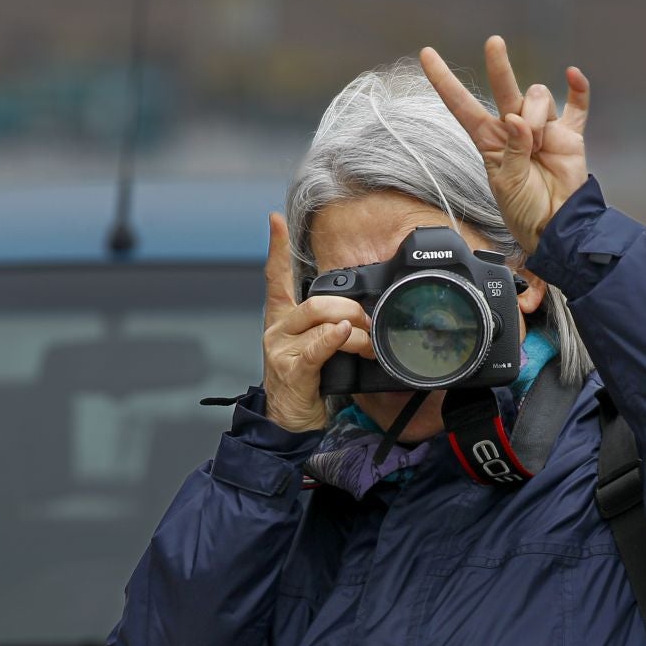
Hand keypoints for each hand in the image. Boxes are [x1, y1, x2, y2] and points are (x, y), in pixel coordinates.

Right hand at [260, 211, 374, 431]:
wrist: (290, 425)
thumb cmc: (306, 385)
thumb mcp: (315, 351)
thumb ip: (329, 328)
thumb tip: (358, 318)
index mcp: (283, 321)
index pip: (275, 278)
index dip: (276, 248)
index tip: (275, 220)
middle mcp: (278, 330)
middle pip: (315, 301)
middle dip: (351, 308)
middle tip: (370, 324)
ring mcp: (281, 350)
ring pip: (319, 319)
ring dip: (354, 327)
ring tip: (369, 342)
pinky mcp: (291, 370)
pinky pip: (317, 346)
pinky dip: (335, 338)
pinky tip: (347, 336)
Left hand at [420, 36, 589, 254]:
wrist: (558, 227)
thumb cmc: (525, 211)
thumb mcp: (507, 184)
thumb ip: (512, 150)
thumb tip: (519, 119)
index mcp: (490, 141)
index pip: (462, 105)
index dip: (444, 81)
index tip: (426, 54)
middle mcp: (514, 129)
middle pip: (503, 88)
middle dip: (498, 65)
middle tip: (494, 43)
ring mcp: (542, 129)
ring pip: (537, 98)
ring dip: (536, 118)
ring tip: (540, 148)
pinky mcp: (569, 135)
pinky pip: (576, 105)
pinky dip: (578, 89)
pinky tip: (572, 74)